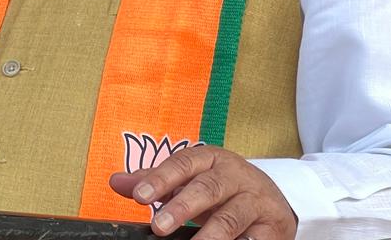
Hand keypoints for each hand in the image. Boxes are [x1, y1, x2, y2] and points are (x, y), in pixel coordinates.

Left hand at [109, 145, 296, 239]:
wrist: (274, 196)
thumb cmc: (221, 185)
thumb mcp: (190, 177)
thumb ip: (154, 181)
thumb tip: (116, 182)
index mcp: (210, 158)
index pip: (183, 164)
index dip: (161, 179)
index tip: (140, 197)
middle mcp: (234, 175)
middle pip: (207, 188)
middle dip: (182, 207)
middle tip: (159, 226)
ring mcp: (255, 200)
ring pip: (232, 217)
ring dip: (210, 235)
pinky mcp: (273, 226)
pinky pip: (254, 239)